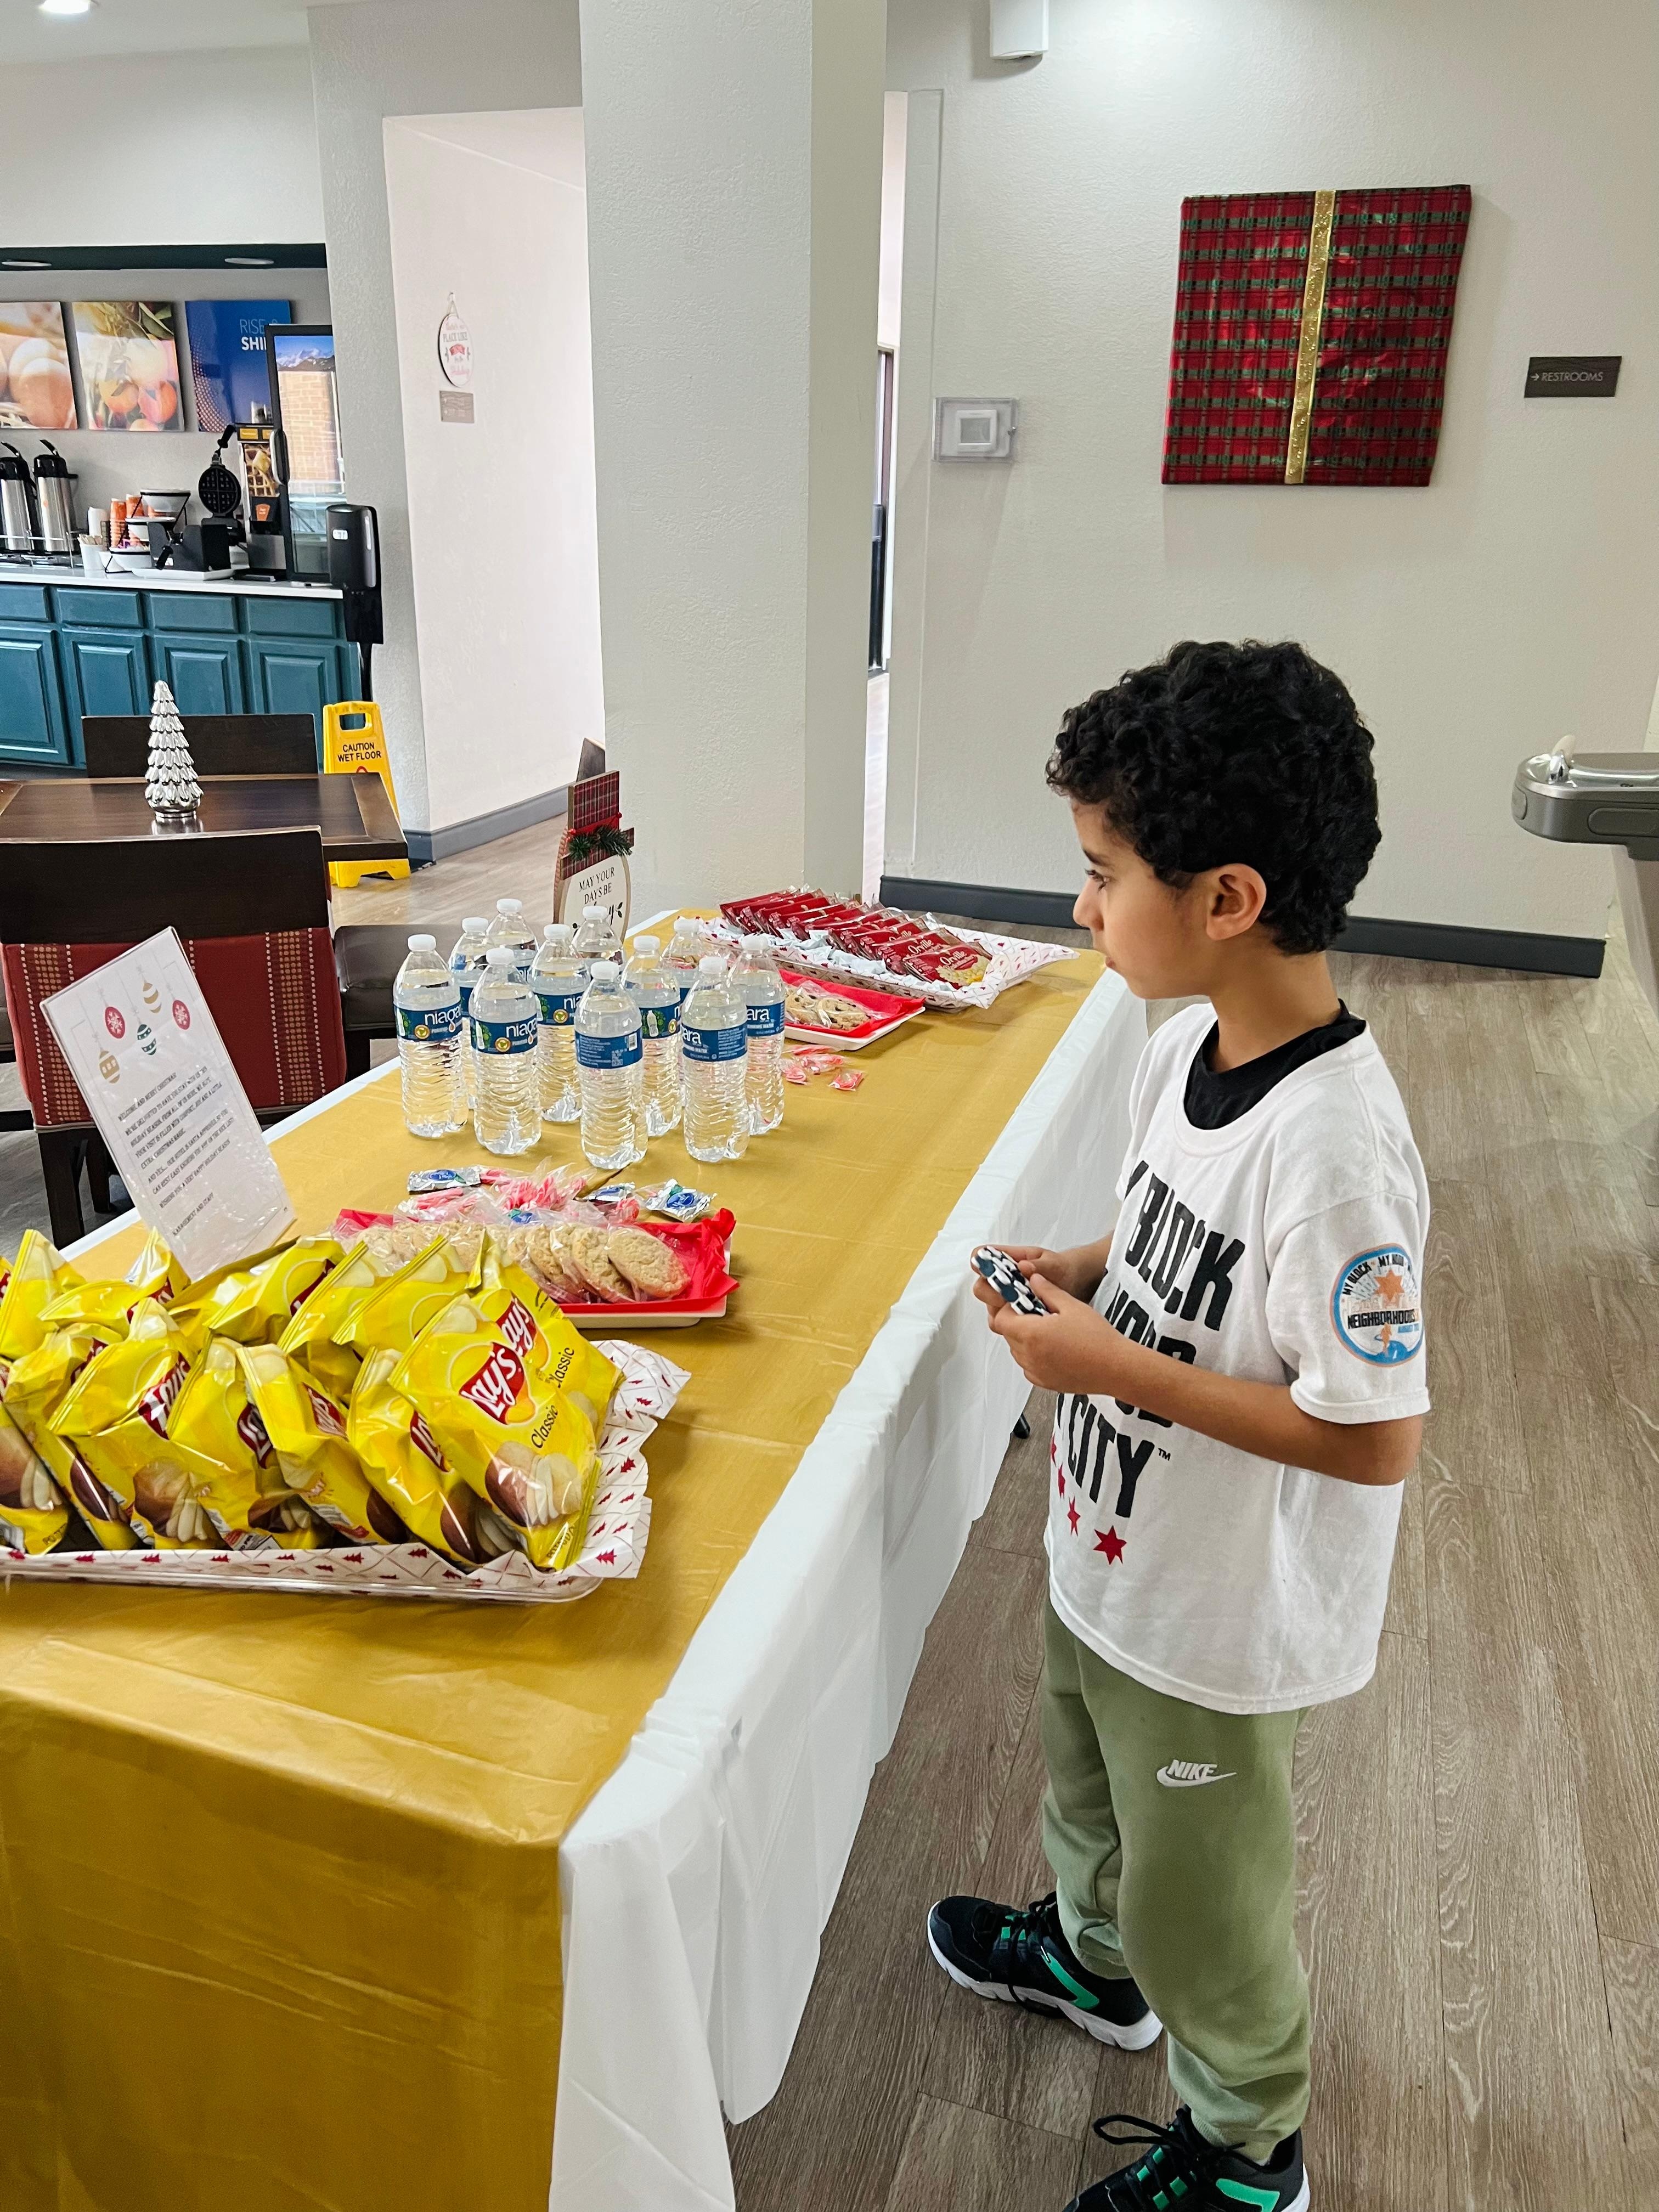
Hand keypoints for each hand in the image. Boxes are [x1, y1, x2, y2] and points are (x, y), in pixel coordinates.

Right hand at [970, 1243, 1101, 1316]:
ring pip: (991, 1309)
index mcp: (1009, 1260)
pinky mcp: (1015, 1315)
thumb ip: (1039, 1264)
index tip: (989, 1272)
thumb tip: (1023, 1266)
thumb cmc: (1062, 1268)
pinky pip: (1003, 1324)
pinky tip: (1027, 1322)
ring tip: (1022, 1312)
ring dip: (1002, 1312)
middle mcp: (1004, 1280)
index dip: (980, 1264)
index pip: (983, 1256)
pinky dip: (1011, 1326)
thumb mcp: (1054, 1263)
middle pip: (982, 1287)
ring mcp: (1008, 1299)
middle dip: (991, 1294)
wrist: (1077, 1283)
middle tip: (1006, 1297)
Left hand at [985, 1273, 1130, 1395]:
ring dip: (1026, 1339)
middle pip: (1008, 1334)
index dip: (1008, 1308)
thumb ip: (1048, 1291)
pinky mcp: (1044, 1382)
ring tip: (1050, 1331)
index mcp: (1031, 1334)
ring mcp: (1035, 1372)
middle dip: (1018, 1322)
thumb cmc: (1098, 1339)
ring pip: (1017, 1351)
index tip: (1021, 1301)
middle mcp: (1028, 1356)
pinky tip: (1054, 1348)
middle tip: (1039, 1313)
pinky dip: (1034, 1356)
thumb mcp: (1072, 1306)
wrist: (1116, 1368)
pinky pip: (1028, 1366)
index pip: (1001, 1319)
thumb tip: (1034, 1280)